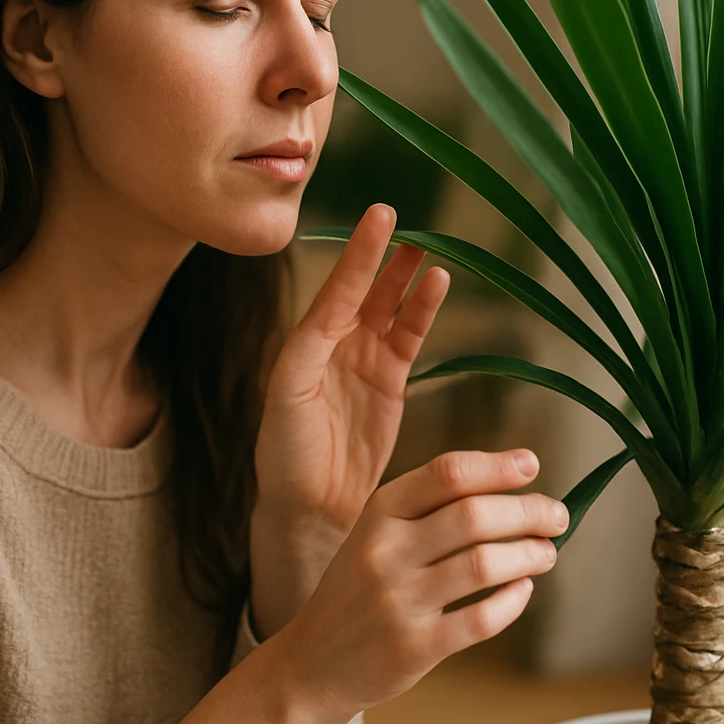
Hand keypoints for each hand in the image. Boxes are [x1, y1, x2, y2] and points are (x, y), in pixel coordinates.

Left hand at [249, 203, 450, 638]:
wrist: (309, 507)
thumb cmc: (285, 457)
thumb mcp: (286, 400)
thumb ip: (306, 355)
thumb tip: (328, 316)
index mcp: (304, 343)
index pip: (338, 288)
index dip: (360, 253)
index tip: (380, 216)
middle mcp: (333, 344)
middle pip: (363, 288)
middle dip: (381, 253)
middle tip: (398, 215)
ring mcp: (364, 360)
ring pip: (389, 306)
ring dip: (407, 277)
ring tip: (428, 245)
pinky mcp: (391, 382)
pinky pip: (410, 336)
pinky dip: (424, 310)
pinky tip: (439, 284)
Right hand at [269, 449, 569, 719]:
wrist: (314, 661)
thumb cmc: (360, 588)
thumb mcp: (377, 532)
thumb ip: (431, 507)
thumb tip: (512, 486)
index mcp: (379, 512)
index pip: (447, 473)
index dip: (497, 466)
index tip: (531, 466)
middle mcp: (385, 551)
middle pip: (473, 516)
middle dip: (528, 512)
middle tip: (556, 516)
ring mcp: (398, 601)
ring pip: (483, 565)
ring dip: (529, 555)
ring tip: (546, 553)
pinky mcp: (414, 647)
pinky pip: (480, 619)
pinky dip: (513, 601)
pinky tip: (523, 590)